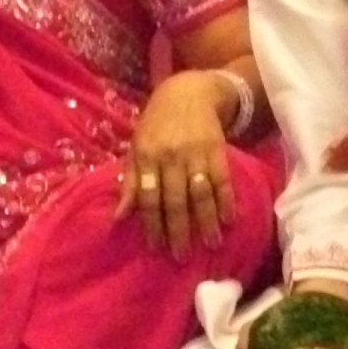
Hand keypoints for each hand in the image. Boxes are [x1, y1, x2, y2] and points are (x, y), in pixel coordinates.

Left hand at [120, 70, 236, 258]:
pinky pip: (222, 180)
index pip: (149, 197)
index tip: (156, 248)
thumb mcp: (136, 148)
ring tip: (211, 244)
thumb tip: (118, 217)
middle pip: (175, 200)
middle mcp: (170, 157)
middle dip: (178, 230)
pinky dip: (226, 201)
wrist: (188, 92)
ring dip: (206, 221)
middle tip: (181, 256)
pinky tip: (229, 220)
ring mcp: (195, 153)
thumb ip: (131, 183)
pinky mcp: (217, 150)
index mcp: (147, 157)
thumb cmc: (156, 125)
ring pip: (200, 193)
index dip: (152, 224)